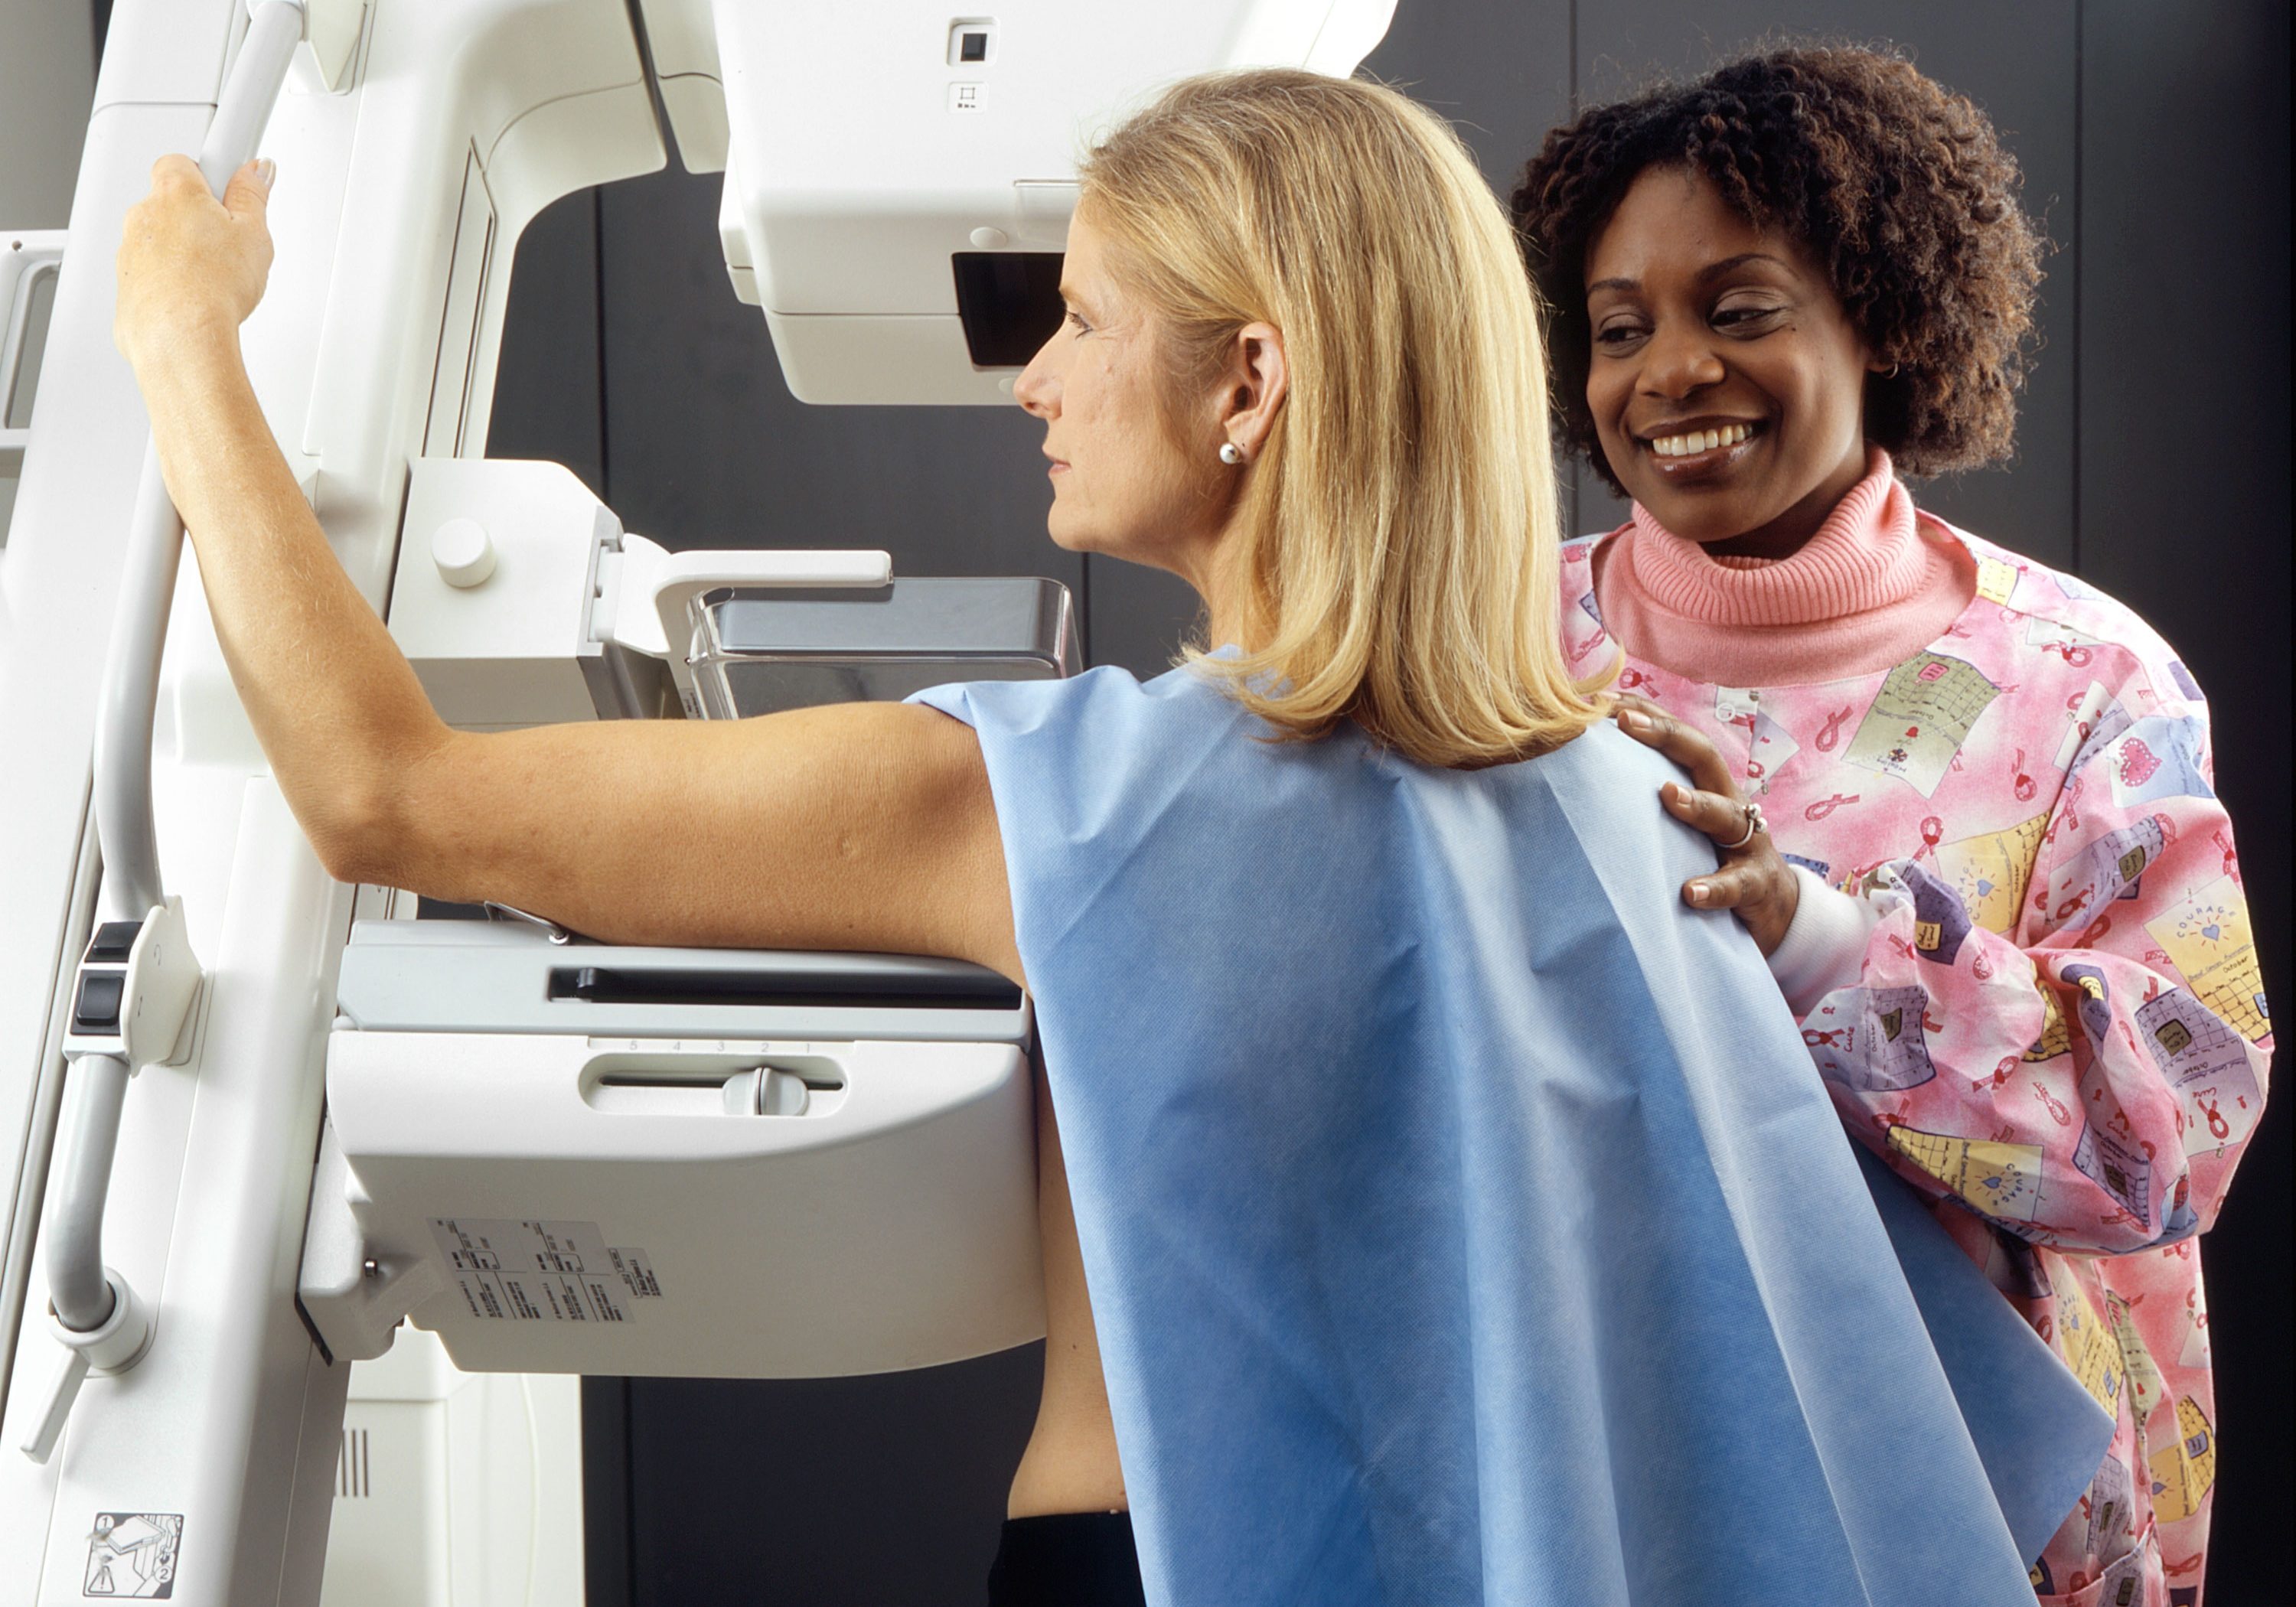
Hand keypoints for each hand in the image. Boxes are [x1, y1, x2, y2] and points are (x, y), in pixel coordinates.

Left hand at [115, 156, 275, 369]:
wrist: (181, 337)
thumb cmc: (212, 287)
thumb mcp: (254, 235)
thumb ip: (252, 196)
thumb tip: (255, 172)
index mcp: (174, 191)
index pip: (185, 162)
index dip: (210, 175)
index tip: (230, 187)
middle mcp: (143, 214)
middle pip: (171, 202)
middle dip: (198, 218)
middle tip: (229, 243)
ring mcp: (130, 249)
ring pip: (161, 240)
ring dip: (184, 252)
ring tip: (216, 279)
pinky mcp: (125, 283)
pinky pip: (152, 273)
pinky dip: (171, 282)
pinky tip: (198, 299)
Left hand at [1611, 694, 1799, 954]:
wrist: (1775, 906)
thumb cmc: (1713, 856)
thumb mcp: (1684, 823)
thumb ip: (1651, 799)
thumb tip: (1589, 777)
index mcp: (1709, 785)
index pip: (1679, 739)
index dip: (1648, 715)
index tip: (1604, 701)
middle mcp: (1730, 803)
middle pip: (1705, 758)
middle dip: (1668, 736)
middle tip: (1627, 722)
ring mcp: (1748, 842)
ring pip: (1726, 815)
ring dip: (1697, 804)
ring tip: (1667, 795)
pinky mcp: (1756, 885)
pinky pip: (1737, 885)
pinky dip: (1714, 888)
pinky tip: (1690, 891)